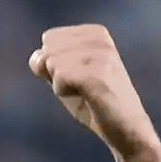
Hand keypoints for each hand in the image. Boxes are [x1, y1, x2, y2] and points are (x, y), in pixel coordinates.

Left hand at [29, 24, 160, 161]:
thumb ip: (47, 63)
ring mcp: (101, 54)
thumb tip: (36, 58)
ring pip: (52, 63)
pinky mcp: (99, 72)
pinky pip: (60, 77)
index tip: (76, 76)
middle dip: (54, 74)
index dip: (52, 64)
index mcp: (95, 33)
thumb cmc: (93, 103)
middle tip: (80, 87)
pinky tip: (84, 97)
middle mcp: (100, 38)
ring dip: (60, 85)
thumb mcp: (65, 78)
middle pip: (47, 50)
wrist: (124, 128)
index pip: (49, 38)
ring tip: (85, 92)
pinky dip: (63, 91)